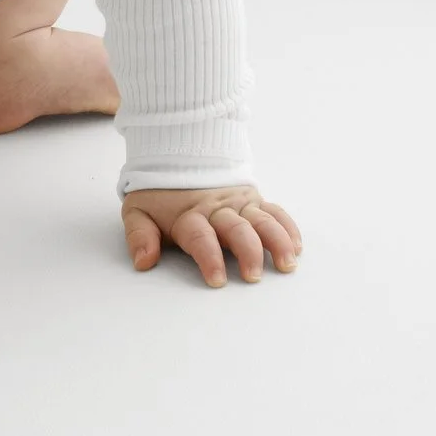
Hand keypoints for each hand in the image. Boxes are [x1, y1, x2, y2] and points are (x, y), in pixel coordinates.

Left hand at [120, 184, 302, 285]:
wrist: (178, 155)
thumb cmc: (159, 194)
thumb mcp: (138, 211)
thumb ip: (140, 236)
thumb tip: (144, 261)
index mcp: (189, 214)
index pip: (200, 237)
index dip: (209, 258)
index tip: (217, 280)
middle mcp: (217, 208)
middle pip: (237, 229)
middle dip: (247, 252)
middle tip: (253, 276)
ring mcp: (239, 202)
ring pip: (262, 220)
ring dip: (277, 241)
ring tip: (287, 264)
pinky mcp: (253, 199)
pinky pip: (275, 211)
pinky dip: (287, 227)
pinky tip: (296, 246)